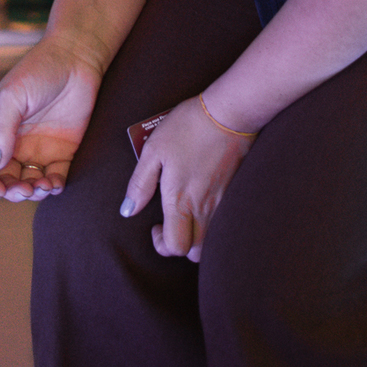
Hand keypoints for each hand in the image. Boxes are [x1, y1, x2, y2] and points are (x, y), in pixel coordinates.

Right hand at [0, 38, 100, 201]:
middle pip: (6, 179)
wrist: (76, 58)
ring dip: (33, 193)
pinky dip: (54, 187)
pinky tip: (56, 184)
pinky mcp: (63, 150)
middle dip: (12, 192)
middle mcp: (15, 143)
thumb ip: (3, 130)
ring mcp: (39, 148)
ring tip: (43, 187)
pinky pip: (56, 177)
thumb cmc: (39, 70)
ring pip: (30, 183)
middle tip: (24, 190)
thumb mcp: (13, 96)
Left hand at [120, 96, 252, 261]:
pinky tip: (206, 203)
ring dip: (199, 237)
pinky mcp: (238, 194)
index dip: (162, 245)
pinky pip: (227, 222)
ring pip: (214, 240)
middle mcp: (206, 209)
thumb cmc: (187, 128)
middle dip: (182, 246)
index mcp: (182, 201)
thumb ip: (140, 184)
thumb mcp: (153, 150)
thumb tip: (128, 210)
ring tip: (189, 215)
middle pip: (197, 252)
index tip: (156, 226)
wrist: (228, 114)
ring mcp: (225, 204)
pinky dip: (215, 224)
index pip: (175, 247)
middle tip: (172, 224)